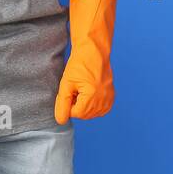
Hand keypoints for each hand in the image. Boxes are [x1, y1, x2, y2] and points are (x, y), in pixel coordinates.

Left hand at [55, 0, 116, 121]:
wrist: (94, 52)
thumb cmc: (79, 65)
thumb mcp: (66, 84)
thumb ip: (62, 104)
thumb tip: (60, 121)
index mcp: (92, 97)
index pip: (75, 114)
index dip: (68, 103)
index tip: (70, 90)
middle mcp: (103, 100)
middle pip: (84, 115)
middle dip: (76, 105)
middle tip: (76, 88)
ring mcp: (109, 99)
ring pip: (91, 113)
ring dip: (84, 105)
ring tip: (83, 89)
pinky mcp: (111, 97)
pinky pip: (100, 110)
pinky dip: (93, 105)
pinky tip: (89, 93)